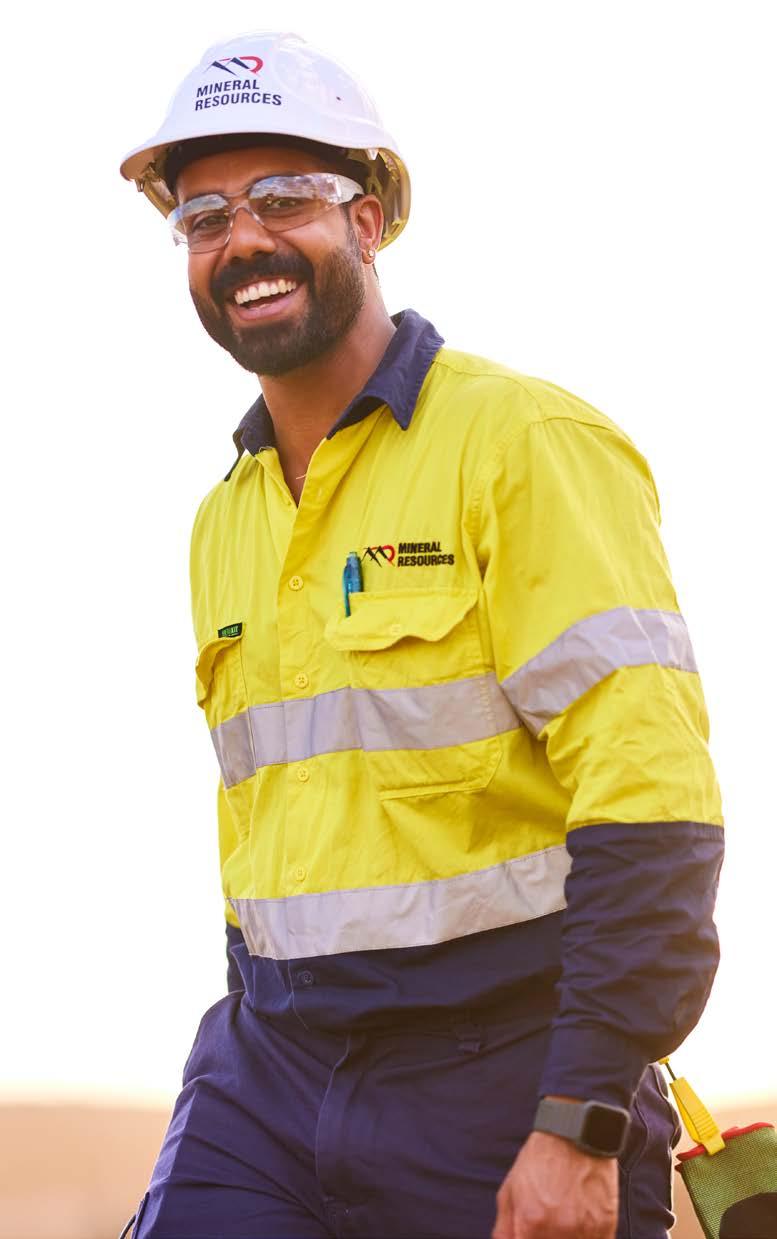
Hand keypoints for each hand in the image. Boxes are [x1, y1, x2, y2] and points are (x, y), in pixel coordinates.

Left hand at [492, 1130, 617, 1238]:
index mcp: (531, 1223)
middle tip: (544, 1231)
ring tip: (563, 1225)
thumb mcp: (510, 1191)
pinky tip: (579, 1231)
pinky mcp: (606, 1227)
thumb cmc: (539, 1161)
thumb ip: (504, 1229)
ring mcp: (585, 1230)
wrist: (574, 1135)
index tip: (529, 1237)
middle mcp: (558, 1230)